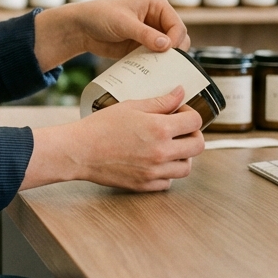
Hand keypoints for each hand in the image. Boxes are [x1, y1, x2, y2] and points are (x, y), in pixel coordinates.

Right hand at [22, 87, 204, 191]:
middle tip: (179, 130)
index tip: (180, 112)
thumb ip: (159, 101)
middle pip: (198, 145)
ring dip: (182, 155)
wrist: (78, 151)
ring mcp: (155, 171)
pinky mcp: (145, 185)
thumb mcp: (130, 106)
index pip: (195, 121)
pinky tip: (155, 162)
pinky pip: (169, 182)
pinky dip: (166, 172)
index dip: (190, 113)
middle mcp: (162, 152)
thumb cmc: (99, 127)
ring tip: (168, 147)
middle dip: (192, 134)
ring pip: (187, 167)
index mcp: (159, 129)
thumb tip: (179, 93)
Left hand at [33, 0, 190, 71]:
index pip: (177, 25)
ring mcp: (152, 34)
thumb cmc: (100, 16)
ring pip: (170, 50)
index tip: (167, 52)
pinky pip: (156, 58)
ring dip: (166, 60)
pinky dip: (156, 65)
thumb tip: (167, 45)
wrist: (82, 28)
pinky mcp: (143, 47)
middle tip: (165, 63)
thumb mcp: (124, 23)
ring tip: (158, 69)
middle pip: (178, 39)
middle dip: (174, 51)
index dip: (175, 40)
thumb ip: (145, 34)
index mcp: (157, 6)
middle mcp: (158, 19)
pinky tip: (150, 71)